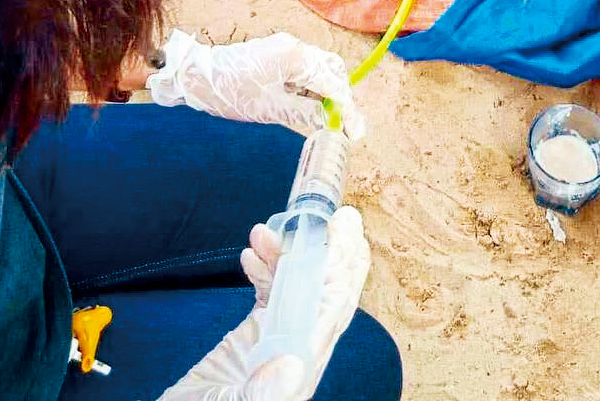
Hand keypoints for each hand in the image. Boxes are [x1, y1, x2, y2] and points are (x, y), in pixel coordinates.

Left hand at [148, 29, 365, 139]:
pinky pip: (305, 68)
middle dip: (341, 95)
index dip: (347, 108)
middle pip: (332, 69)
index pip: (333, 82)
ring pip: (321, 67)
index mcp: (295, 57)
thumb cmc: (230, 92)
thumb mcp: (270, 109)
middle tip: (344, 123)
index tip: (354, 131)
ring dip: (328, 91)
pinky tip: (310, 105)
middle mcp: (295, 46)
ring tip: (328, 118)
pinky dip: (312, 86)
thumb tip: (331, 122)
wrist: (196, 76)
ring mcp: (286, 46)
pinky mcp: (278, 52)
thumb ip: (305, 113)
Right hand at [158, 207, 370, 400]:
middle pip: (326, 293)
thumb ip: (264, 393)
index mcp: (301, 368)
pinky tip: (251, 252)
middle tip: (341, 216)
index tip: (348, 236)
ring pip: (295, 286)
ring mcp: (277, 340)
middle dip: (334, 253)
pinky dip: (263, 269)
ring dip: (287, 254)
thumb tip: (295, 363)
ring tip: (266, 229)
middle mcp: (296, 350)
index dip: (343, 271)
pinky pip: (269, 293)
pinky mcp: (255, 336)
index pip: (333, 311)